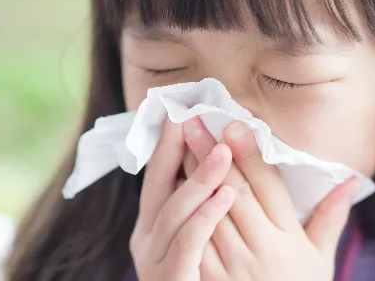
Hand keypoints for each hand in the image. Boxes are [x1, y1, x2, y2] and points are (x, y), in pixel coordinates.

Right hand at [130, 119, 236, 280]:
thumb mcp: (203, 245)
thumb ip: (210, 206)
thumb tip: (227, 170)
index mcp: (155, 226)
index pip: (159, 178)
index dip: (167, 145)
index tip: (179, 111)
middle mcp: (148, 240)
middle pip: (160, 187)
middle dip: (177, 151)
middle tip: (193, 118)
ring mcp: (156, 261)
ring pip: (174, 213)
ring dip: (198, 180)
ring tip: (223, 153)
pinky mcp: (171, 279)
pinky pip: (187, 245)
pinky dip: (204, 218)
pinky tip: (224, 196)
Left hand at [180, 116, 361, 280]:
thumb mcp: (320, 259)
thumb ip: (330, 218)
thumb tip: (351, 179)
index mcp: (290, 240)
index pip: (268, 188)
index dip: (250, 155)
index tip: (233, 124)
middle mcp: (262, 251)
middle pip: (234, 193)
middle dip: (212, 154)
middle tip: (194, 121)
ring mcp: (234, 267)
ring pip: (209, 213)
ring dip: (191, 176)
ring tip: (177, 143)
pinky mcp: (211, 279)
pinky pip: (194, 241)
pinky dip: (182, 212)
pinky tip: (169, 186)